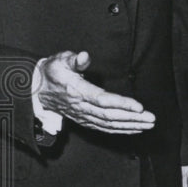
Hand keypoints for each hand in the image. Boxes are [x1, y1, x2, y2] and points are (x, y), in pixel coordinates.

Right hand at [34, 51, 154, 133]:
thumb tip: (84, 56)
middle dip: (132, 118)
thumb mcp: (59, 61)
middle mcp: (81, 107)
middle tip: (151, 119)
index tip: (140, 107)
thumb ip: (73, 59)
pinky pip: (104, 128)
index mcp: (77, 92)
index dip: (122, 104)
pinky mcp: (84, 120)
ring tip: (148, 125)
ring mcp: (82, 116)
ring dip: (130, 126)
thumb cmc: (51, 73)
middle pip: (110, 116)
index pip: (103, 100)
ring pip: (108, 125)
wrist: (35, 90)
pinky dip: (120, 130)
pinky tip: (134, 129)